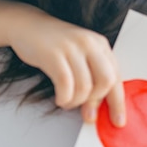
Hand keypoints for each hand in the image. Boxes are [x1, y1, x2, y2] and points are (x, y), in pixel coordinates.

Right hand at [7, 7, 124, 126]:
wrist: (28, 26)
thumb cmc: (55, 46)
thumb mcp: (80, 56)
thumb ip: (92, 77)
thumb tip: (97, 110)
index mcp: (101, 45)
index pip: (116, 77)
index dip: (118, 102)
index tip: (118, 121)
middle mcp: (89, 44)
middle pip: (106, 81)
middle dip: (96, 101)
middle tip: (87, 112)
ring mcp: (72, 48)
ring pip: (85, 87)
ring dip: (76, 102)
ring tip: (67, 102)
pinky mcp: (54, 54)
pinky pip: (66, 85)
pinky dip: (64, 98)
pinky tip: (60, 99)